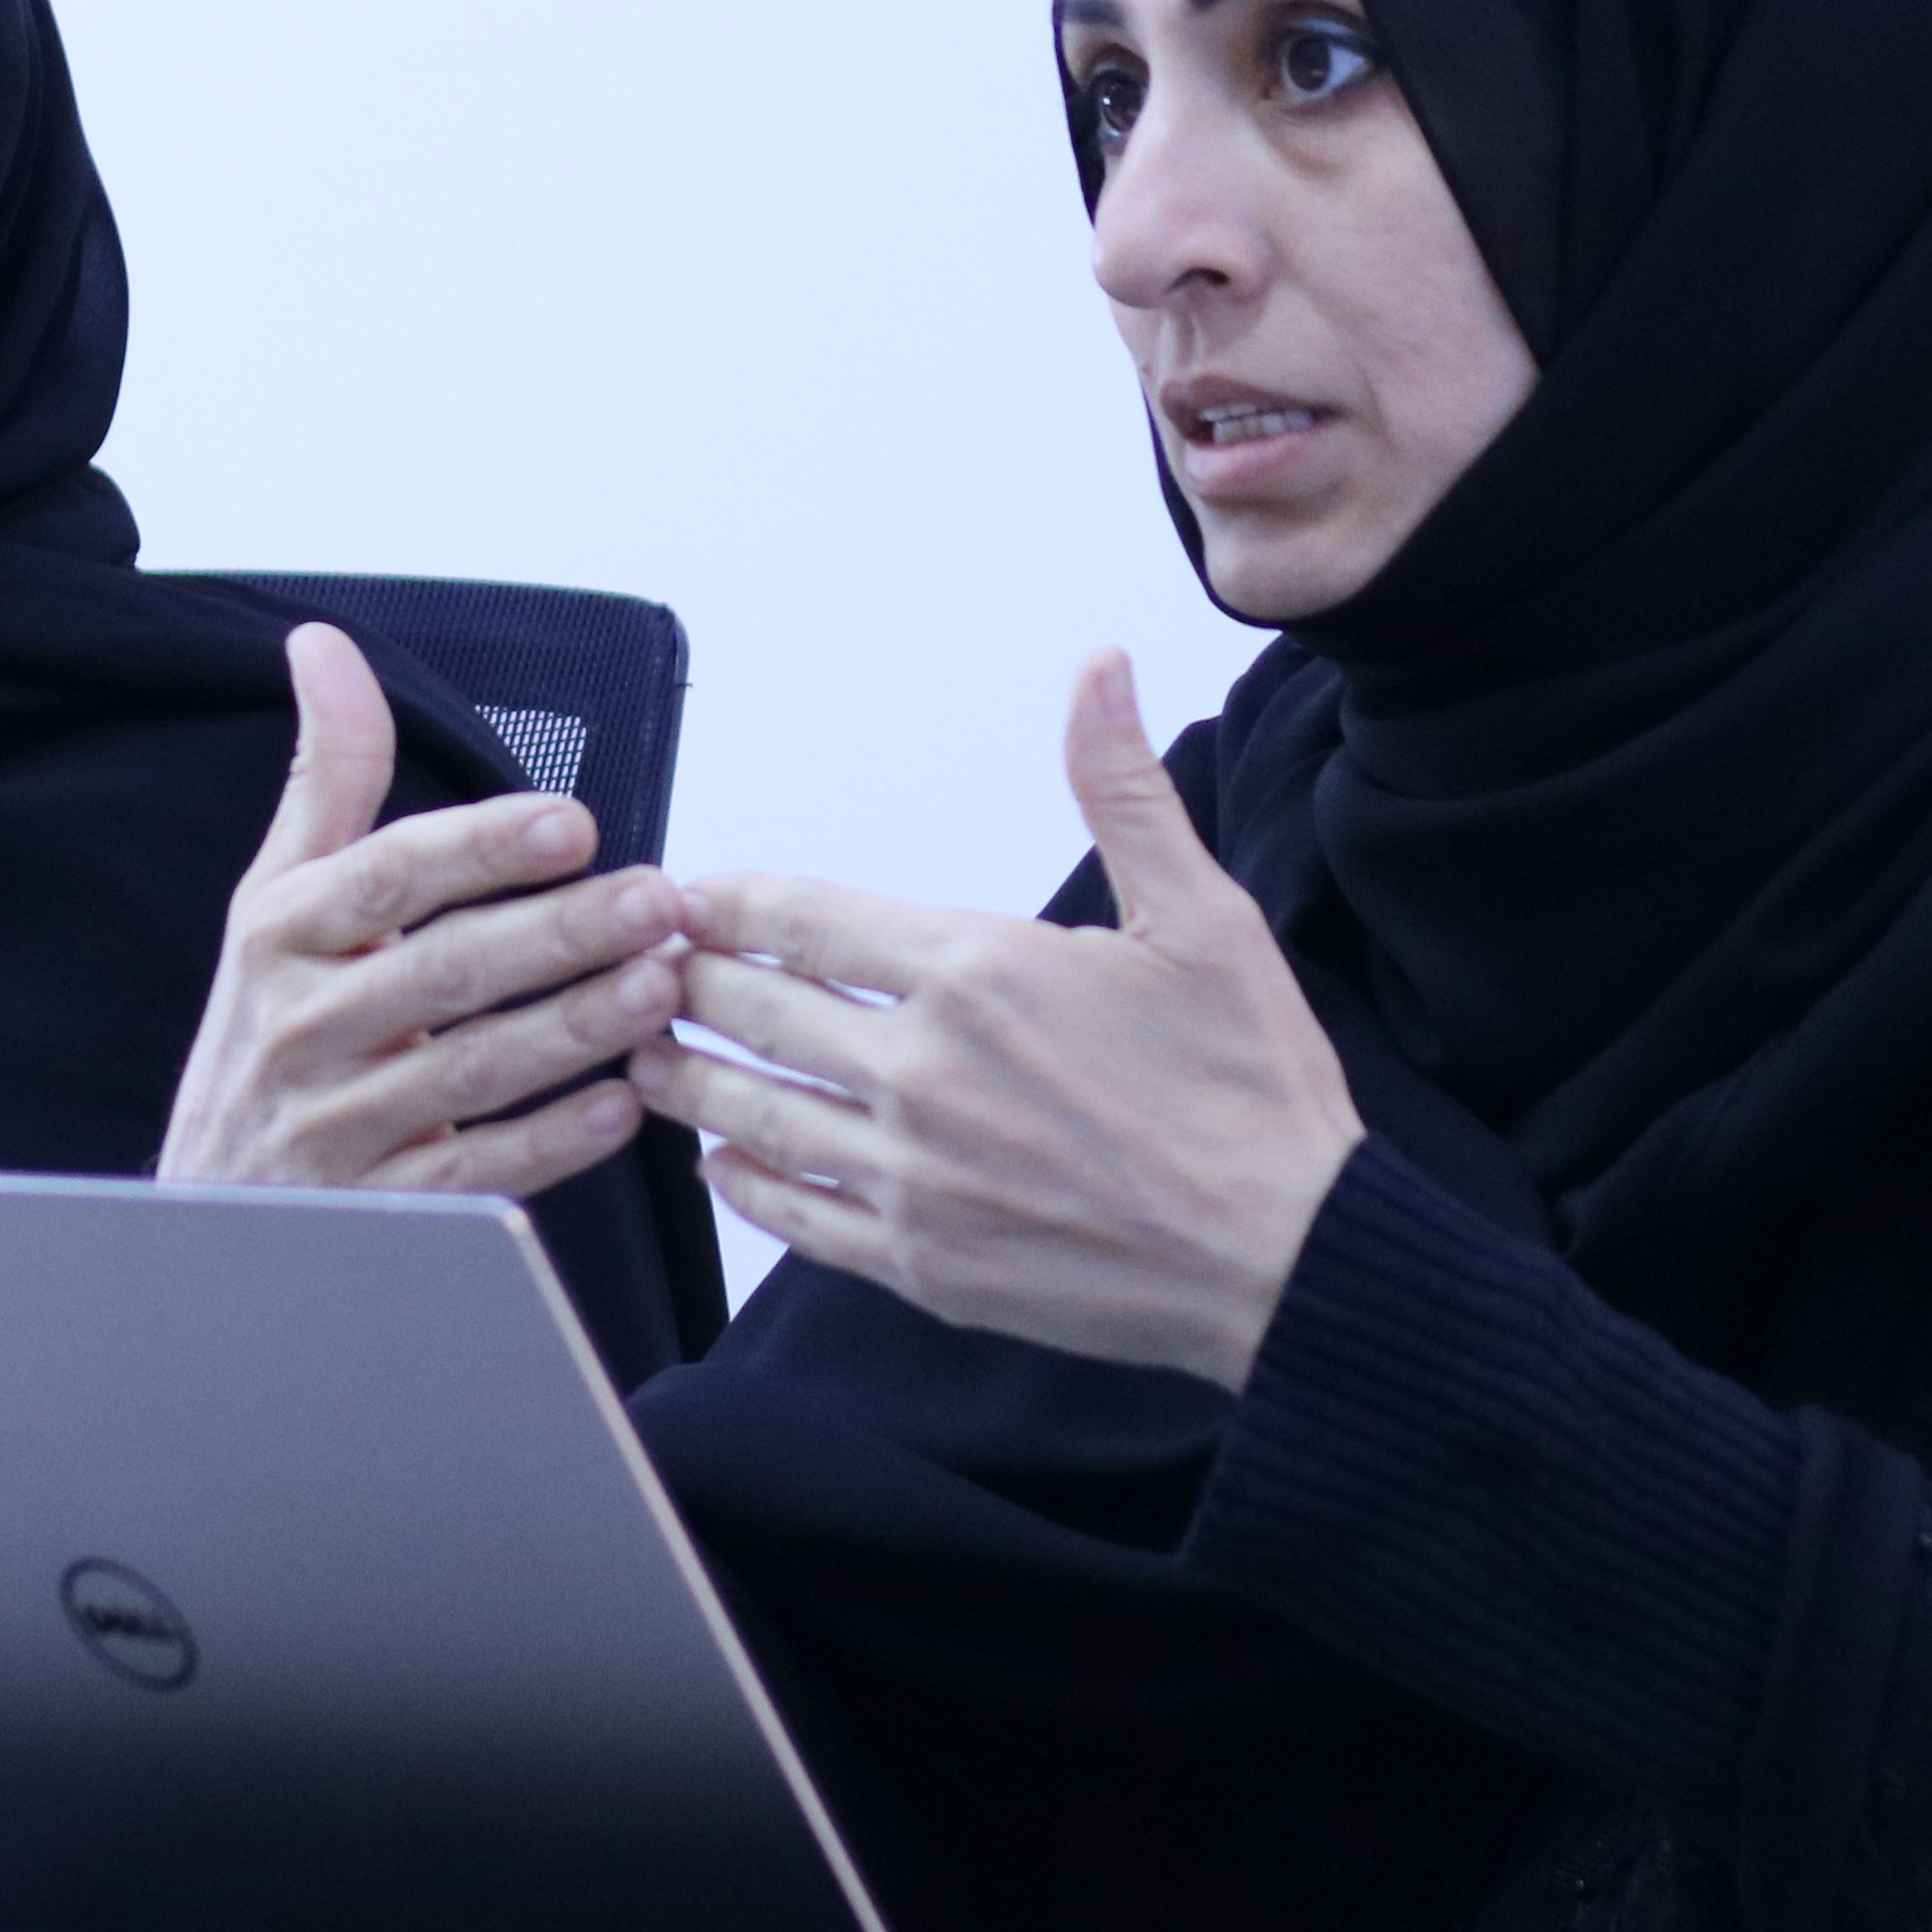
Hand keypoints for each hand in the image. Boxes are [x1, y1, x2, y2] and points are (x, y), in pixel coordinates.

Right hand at [157, 625, 687, 1194]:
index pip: (387, 878)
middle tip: (656, 900)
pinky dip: (550, 1143)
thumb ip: (326, 777)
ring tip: (661, 985)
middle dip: (558, 934)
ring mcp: (334, 1123)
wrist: (207, 1210)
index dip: (480, 848)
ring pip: (469, 1071)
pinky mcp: (374, 1206)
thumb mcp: (275, 898)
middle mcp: (299, 1026)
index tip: (572, 823)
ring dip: (574, 1028)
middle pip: (441, 971)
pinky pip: (474, 1171)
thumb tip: (324, 644)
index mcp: (280, 934)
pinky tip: (623, 1107)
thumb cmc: (268, 1030)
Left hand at [635, 651, 1362, 1389]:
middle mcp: (920, 1072)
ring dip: (685, 1075)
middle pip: (751, 1009)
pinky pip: (793, 1218)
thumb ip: (1120, 790)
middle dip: (683, 979)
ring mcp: (911, 1176)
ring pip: (749, 1113)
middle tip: (638, 965)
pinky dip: (742, 1184)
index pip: (798, 916)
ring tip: (644, 1051)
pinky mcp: (920, 1263)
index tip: (683, 892)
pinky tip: (722, 1162)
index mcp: (974, 972)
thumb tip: (1096, 668)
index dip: (725, 899)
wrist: (1293, 1259)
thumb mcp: (1203, 917)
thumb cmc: (1252, 1089)